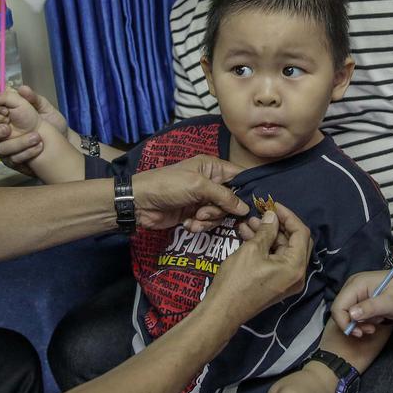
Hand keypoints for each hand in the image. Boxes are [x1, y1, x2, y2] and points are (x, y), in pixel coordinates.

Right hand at [0, 81, 67, 173]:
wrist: (58, 146)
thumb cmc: (51, 123)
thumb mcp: (45, 108)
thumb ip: (33, 98)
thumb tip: (21, 88)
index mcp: (6, 108)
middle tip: (6, 116)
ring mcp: (1, 141)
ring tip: (14, 131)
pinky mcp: (8, 157)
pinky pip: (7, 155)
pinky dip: (23, 150)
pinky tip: (37, 145)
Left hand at [131, 155, 249, 230]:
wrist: (140, 203)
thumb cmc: (168, 186)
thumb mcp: (198, 186)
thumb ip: (224, 196)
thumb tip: (246, 208)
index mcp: (212, 167)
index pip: (240, 176)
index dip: (247, 190)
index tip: (252, 206)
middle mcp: (210, 182)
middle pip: (231, 200)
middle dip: (220, 210)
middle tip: (203, 211)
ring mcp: (202, 199)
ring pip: (220, 214)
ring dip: (208, 220)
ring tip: (194, 218)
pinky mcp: (193, 214)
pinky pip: (207, 223)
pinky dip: (199, 225)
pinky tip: (187, 224)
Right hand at [205, 202, 311, 323]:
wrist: (223, 311)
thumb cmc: (237, 280)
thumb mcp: (252, 250)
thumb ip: (266, 231)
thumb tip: (273, 216)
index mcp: (295, 266)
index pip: (301, 233)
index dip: (287, 216)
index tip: (272, 204)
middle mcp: (297, 275)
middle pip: (295, 242)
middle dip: (278, 225)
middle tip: (261, 213)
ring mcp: (287, 281)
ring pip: (283, 250)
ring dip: (268, 235)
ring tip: (249, 222)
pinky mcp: (277, 284)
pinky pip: (276, 260)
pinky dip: (265, 247)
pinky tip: (248, 235)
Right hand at [330, 269, 392, 337]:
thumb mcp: (391, 302)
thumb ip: (371, 307)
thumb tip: (351, 314)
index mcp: (356, 284)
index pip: (338, 306)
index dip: (344, 322)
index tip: (359, 333)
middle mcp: (352, 286)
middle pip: (340, 310)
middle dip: (352, 324)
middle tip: (369, 330)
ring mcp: (356, 291)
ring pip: (347, 313)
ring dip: (359, 324)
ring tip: (374, 326)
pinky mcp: (361, 298)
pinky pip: (354, 313)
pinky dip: (363, 320)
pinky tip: (375, 321)